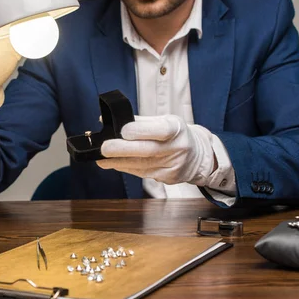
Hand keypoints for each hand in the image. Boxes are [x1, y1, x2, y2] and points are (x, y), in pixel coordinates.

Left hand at [97, 115, 216, 186]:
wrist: (196, 155)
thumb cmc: (175, 134)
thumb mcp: (163, 121)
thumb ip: (138, 121)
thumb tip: (107, 120)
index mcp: (177, 129)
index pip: (160, 130)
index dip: (140, 131)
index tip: (122, 130)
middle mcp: (177, 148)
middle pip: (147, 150)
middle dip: (122, 150)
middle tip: (103, 148)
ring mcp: (173, 165)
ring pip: (141, 165)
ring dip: (118, 162)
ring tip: (102, 159)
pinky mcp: (168, 178)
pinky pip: (143, 173)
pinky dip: (127, 168)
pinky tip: (115, 164)